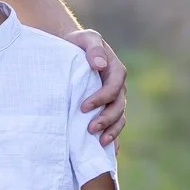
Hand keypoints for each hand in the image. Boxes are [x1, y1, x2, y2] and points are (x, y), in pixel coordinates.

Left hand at [70, 28, 127, 144]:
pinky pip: (114, 124)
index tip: (83, 107)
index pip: (114, 87)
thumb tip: (100, 64)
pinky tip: (108, 151)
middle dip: (106, 119)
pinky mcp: (106, 108)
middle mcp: (118, 87)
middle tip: (90, 129)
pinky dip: (113, 137)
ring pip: (119, 118)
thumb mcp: (86, 39)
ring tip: (99, 142)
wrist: (71, 49)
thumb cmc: (78, 43)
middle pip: (118, 106)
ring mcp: (114, 99)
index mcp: (116, 71)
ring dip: (112, 131)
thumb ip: (94, 48)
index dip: (102, 98)